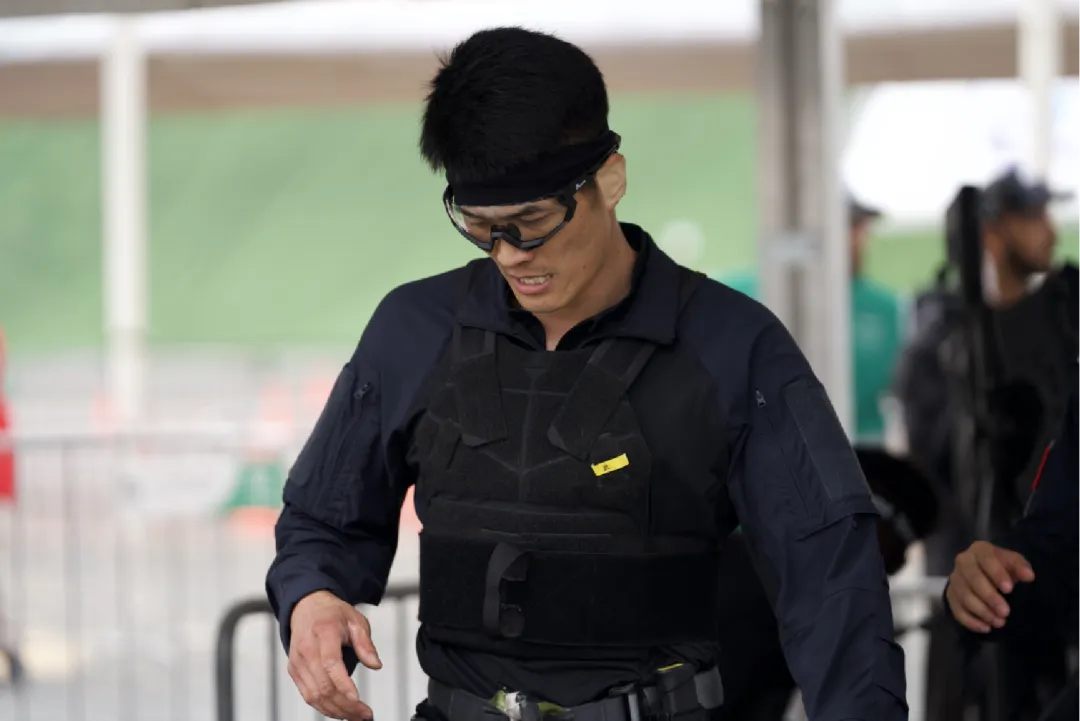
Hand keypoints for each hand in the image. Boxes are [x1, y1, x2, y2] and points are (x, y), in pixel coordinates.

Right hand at [287, 590, 381, 719]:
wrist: (307, 607)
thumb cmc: (332, 614)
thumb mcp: (356, 620)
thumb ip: (366, 644)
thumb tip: (376, 665)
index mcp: (324, 632)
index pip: (331, 664)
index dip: (344, 685)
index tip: (358, 700)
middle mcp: (307, 649)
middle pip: (323, 685)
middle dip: (345, 705)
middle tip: (364, 714)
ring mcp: (298, 662)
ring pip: (314, 695)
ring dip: (335, 711)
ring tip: (355, 716)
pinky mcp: (294, 671)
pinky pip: (308, 695)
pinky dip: (323, 707)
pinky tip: (339, 711)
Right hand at [946, 541, 1034, 633]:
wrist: (985, 573)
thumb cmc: (1003, 567)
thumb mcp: (1014, 562)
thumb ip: (1020, 567)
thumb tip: (1028, 576)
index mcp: (979, 550)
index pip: (986, 560)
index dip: (997, 574)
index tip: (1009, 590)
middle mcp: (963, 562)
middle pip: (972, 579)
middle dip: (989, 597)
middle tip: (1005, 612)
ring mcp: (954, 579)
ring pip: (964, 596)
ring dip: (982, 611)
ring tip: (999, 622)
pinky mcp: (950, 595)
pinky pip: (957, 610)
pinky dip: (970, 621)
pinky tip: (985, 628)